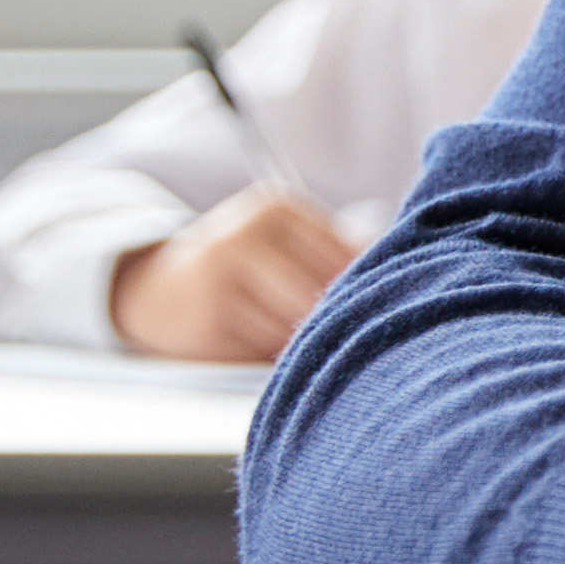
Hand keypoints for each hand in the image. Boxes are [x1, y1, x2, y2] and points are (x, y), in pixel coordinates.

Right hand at [110, 185, 356, 359]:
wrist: (159, 290)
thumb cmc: (248, 265)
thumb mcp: (288, 239)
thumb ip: (341, 248)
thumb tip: (405, 263)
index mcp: (275, 208)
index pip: (345, 256)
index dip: (366, 286)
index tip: (378, 301)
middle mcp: (242, 237)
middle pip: (320, 294)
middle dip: (335, 317)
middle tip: (343, 329)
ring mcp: (217, 280)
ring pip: (294, 327)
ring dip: (304, 340)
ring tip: (293, 332)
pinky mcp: (204, 323)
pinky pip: (264, 350)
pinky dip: (272, 355)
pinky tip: (258, 341)